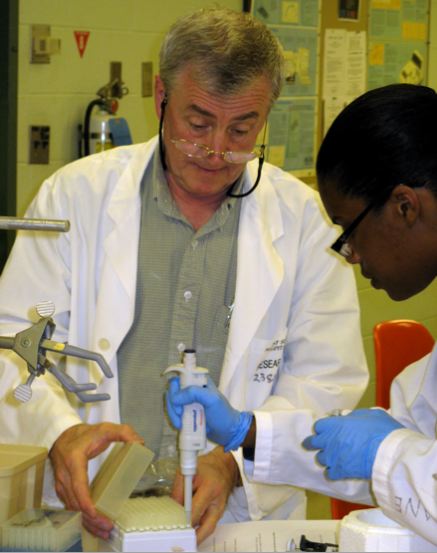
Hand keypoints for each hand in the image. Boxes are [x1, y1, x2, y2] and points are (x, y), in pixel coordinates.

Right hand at [49, 422, 143, 538]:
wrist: (62, 436)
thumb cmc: (85, 434)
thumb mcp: (105, 428)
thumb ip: (124, 432)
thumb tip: (140, 443)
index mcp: (74, 460)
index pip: (77, 485)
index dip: (85, 501)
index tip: (94, 513)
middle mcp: (65, 476)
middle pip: (75, 502)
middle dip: (91, 517)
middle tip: (108, 527)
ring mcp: (62, 485)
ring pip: (72, 509)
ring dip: (86, 522)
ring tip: (104, 530)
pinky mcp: (63, 491)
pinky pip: (71, 508)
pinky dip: (82, 518)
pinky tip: (95, 526)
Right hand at [166, 376, 252, 450]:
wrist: (228, 432)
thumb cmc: (223, 414)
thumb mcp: (211, 400)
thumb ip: (194, 393)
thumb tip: (175, 398)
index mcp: (199, 381)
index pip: (180, 377)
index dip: (175, 387)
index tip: (177, 400)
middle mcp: (192, 390)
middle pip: (172, 391)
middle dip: (173, 404)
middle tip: (180, 413)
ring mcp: (188, 402)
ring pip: (171, 404)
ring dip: (173, 414)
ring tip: (181, 424)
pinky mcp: (187, 413)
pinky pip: (174, 414)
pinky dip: (175, 420)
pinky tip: (181, 426)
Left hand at [172, 446, 238, 543]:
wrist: (223, 466)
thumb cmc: (205, 467)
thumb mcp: (187, 472)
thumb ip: (179, 490)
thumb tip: (173, 508)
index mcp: (210, 488)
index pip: (195, 510)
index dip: (183, 519)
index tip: (174, 524)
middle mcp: (218, 502)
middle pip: (207, 527)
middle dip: (193, 535)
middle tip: (180, 538)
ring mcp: (221, 509)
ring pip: (209, 529)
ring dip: (197, 535)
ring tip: (184, 538)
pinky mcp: (220, 513)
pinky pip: (209, 525)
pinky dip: (200, 530)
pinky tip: (190, 531)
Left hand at [302, 408, 403, 479]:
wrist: (388, 453)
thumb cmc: (381, 430)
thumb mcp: (369, 414)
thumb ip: (354, 416)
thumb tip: (350, 419)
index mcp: (334, 425)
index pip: (319, 426)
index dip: (323, 428)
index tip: (327, 429)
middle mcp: (329, 441)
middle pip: (312, 443)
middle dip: (314, 443)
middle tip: (317, 444)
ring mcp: (333, 457)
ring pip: (320, 459)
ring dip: (326, 458)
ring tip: (334, 458)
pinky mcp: (340, 472)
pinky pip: (330, 473)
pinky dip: (333, 472)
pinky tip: (339, 470)